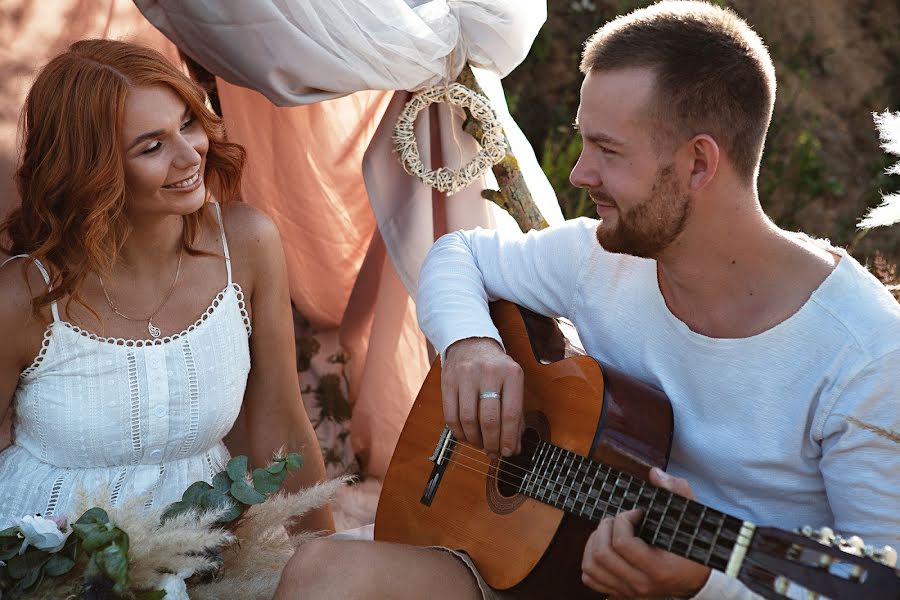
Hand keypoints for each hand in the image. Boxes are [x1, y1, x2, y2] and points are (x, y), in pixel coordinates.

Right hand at [441, 337, 523, 456]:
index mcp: (511, 374)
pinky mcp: (448, 381)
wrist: (471, 343)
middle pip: (489, 419)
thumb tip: (514, 447)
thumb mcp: (512, 384)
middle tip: (493, 452)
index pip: (511, 414)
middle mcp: (489, 373)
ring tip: (479, 444)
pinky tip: (466, 435)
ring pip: (468, 420)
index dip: (509, 438)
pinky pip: (451, 415)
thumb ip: (516, 415)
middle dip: (491, 443)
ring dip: (474, 440)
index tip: (508, 452)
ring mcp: (466, 376)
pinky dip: (459, 432)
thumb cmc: (496, 369)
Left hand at [581, 468, 710, 598]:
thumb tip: (655, 473)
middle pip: (602, 554)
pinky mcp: (619, 592)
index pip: (622, 543)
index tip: (637, 513)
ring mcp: (628, 591)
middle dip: (606, 527)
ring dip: (594, 542)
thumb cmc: (693, 548)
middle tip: (620, 520)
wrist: (698, 581)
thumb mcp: (691, 518)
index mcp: (658, 569)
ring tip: (610, 531)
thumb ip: (678, 492)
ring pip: (591, 566)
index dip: (624, 519)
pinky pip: (590, 578)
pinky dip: (590, 559)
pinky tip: (605, 546)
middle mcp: (640, 584)